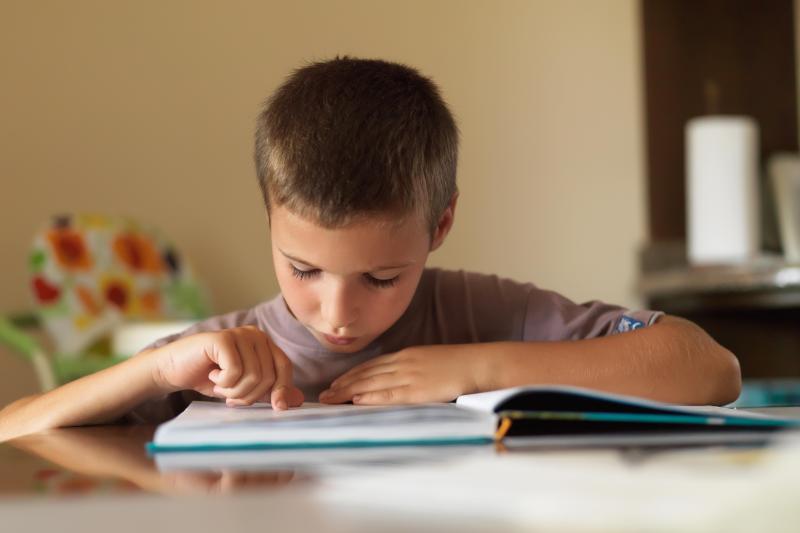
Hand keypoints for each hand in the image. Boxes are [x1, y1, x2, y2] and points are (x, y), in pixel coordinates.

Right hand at [151, 326, 303, 409]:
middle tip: (231, 396)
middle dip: (250, 395)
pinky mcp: (222, 339)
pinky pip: (235, 372)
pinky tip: (211, 376)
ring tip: (221, 385)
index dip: (282, 389)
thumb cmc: (209, 379)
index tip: (276, 408)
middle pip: (269, 375)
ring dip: (234, 391)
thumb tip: (298, 401)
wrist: (172, 370)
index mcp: (264, 343)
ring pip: (253, 376)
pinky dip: (223, 383)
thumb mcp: (244, 389)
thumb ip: (270, 392)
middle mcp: (255, 334)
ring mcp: (239, 334)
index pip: (284, 367)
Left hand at [318, 345, 483, 404]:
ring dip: (348, 392)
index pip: (373, 365)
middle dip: (343, 384)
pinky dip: (370, 398)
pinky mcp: (417, 390)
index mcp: (407, 355)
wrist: (479, 364)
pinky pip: (388, 395)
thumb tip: (401, 379)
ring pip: (371, 384)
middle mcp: (403, 363)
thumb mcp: (432, 360)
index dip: (353, 374)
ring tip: (331, 400)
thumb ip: (415, 367)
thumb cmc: (460, 364)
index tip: (337, 382)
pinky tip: (356, 402)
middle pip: (366, 374)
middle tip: (324, 394)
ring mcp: (409, 376)